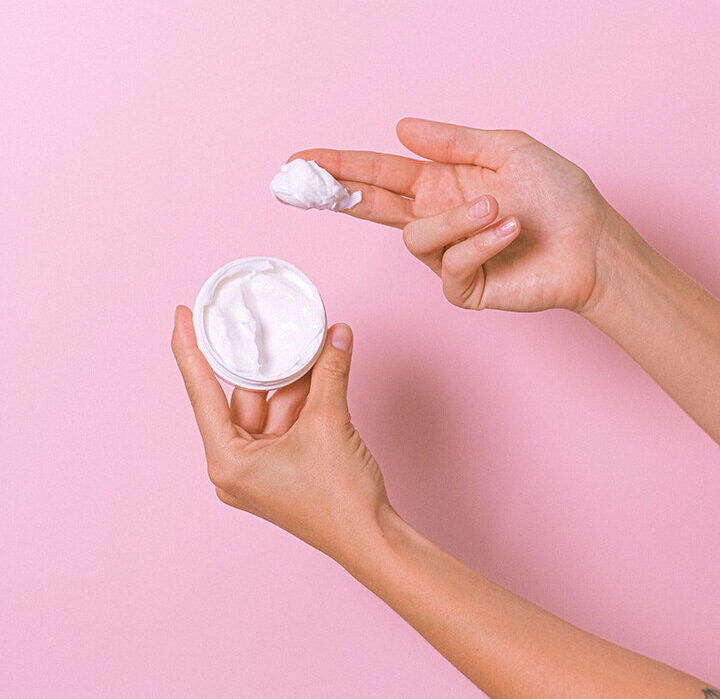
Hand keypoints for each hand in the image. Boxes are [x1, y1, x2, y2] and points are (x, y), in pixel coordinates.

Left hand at [171, 306, 389, 562]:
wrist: (371, 538)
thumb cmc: (340, 499)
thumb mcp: (330, 423)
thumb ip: (330, 372)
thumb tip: (337, 335)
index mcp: (228, 461)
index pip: (202, 392)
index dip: (190, 349)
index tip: (182, 315)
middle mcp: (236, 466)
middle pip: (243, 397)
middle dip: (263, 361)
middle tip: (264, 323)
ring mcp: (260, 470)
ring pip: (270, 408)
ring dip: (292, 379)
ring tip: (310, 344)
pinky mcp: (282, 469)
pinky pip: (285, 422)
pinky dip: (302, 398)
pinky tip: (319, 371)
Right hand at [293, 118, 632, 312]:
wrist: (590, 243)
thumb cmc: (556, 195)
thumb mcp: (506, 150)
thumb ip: (452, 142)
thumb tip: (400, 128)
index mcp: (440, 185)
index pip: (378, 175)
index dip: (339, 167)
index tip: (301, 161)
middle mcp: (436, 219)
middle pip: (371, 208)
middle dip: (338, 193)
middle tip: (306, 182)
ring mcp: (446, 256)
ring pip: (416, 238)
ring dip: (457, 220)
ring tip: (498, 208)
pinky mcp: (461, 287)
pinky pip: (450, 265)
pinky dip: (481, 244)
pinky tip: (509, 231)